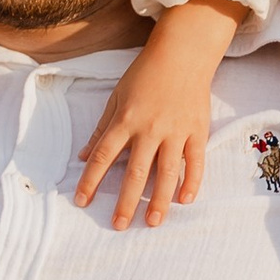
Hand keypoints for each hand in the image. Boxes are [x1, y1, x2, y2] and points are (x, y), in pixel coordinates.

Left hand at [76, 0, 241, 227]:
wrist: (183, 54)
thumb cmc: (145, 74)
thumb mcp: (116, 97)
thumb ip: (102, 129)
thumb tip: (84, 156)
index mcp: (125, 120)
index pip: (103, 156)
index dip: (91, 181)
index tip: (82, 201)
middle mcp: (150, 129)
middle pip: (135, 172)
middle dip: (125, 202)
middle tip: (119, 225)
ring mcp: (176, 131)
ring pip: (166, 172)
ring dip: (159, 200)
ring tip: (153, 222)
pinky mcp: (197, 130)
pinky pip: (195, 161)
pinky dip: (192, 181)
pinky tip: (185, 200)